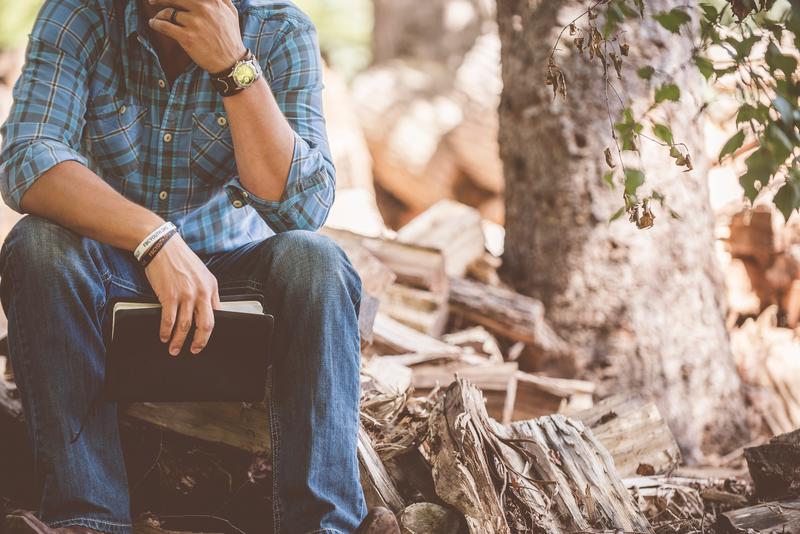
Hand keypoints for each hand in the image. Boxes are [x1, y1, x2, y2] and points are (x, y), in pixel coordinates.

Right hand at [145, 234, 220, 355]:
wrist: (162, 246)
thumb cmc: (181, 259)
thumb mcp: (202, 274)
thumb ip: (207, 291)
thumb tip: (209, 310)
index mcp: (211, 287)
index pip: (217, 314)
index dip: (211, 330)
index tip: (205, 339)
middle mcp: (201, 292)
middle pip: (205, 325)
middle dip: (200, 342)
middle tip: (194, 350)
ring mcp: (185, 295)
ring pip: (185, 326)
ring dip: (179, 341)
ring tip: (174, 348)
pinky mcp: (169, 296)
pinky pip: (169, 320)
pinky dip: (165, 331)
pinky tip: (163, 336)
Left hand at [148, 0, 246, 72]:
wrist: (231, 62)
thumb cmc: (230, 37)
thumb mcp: (231, 13)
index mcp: (213, 1)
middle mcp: (204, 9)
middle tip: (153, 1)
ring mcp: (195, 23)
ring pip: (168, 12)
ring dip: (159, 14)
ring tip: (157, 17)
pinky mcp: (187, 37)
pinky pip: (165, 26)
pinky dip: (156, 24)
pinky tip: (153, 24)